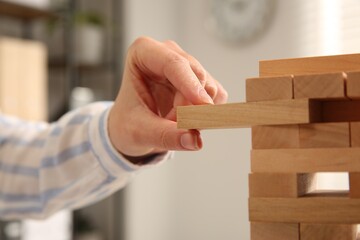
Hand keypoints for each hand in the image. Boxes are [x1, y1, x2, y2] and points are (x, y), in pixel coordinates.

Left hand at [108, 37, 227, 159]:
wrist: (134, 127)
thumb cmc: (128, 122)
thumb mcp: (138, 132)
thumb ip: (165, 136)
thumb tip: (195, 141)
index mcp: (144, 52)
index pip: (172, 63)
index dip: (189, 84)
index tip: (203, 105)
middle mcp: (169, 53)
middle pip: (195, 77)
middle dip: (190, 109)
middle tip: (176, 129)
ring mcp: (188, 66)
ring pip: (209, 88)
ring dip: (197, 114)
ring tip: (171, 124)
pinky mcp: (203, 81)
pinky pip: (217, 98)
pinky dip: (206, 115)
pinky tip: (186, 120)